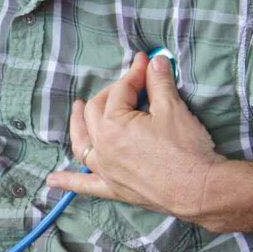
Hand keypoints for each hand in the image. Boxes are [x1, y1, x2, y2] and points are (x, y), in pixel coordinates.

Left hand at [47, 53, 224, 222]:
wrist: (200, 190)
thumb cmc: (186, 149)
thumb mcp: (173, 109)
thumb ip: (160, 83)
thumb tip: (156, 62)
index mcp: (112, 125)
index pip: (120, 91)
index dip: (135, 74)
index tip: (147, 62)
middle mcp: (101, 147)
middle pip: (97, 112)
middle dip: (111, 93)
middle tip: (128, 84)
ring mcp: (105, 170)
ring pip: (82, 143)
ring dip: (78, 125)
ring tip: (78, 110)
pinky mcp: (114, 189)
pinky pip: (85, 185)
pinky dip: (68, 181)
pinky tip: (52, 180)